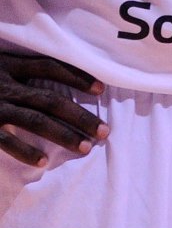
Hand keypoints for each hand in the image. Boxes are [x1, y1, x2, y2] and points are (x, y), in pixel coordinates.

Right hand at [0, 53, 105, 167]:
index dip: (77, 76)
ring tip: (87, 147)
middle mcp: (3, 84)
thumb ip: (11, 67)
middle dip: (81, 116)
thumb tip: (36, 75)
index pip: (50, 67)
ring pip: (36, 120)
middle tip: (106, 131)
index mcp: (6, 65)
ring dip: (64, 134)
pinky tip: (44, 162)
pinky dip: (25, 150)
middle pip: (51, 99)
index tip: (101, 88)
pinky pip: (5, 139)